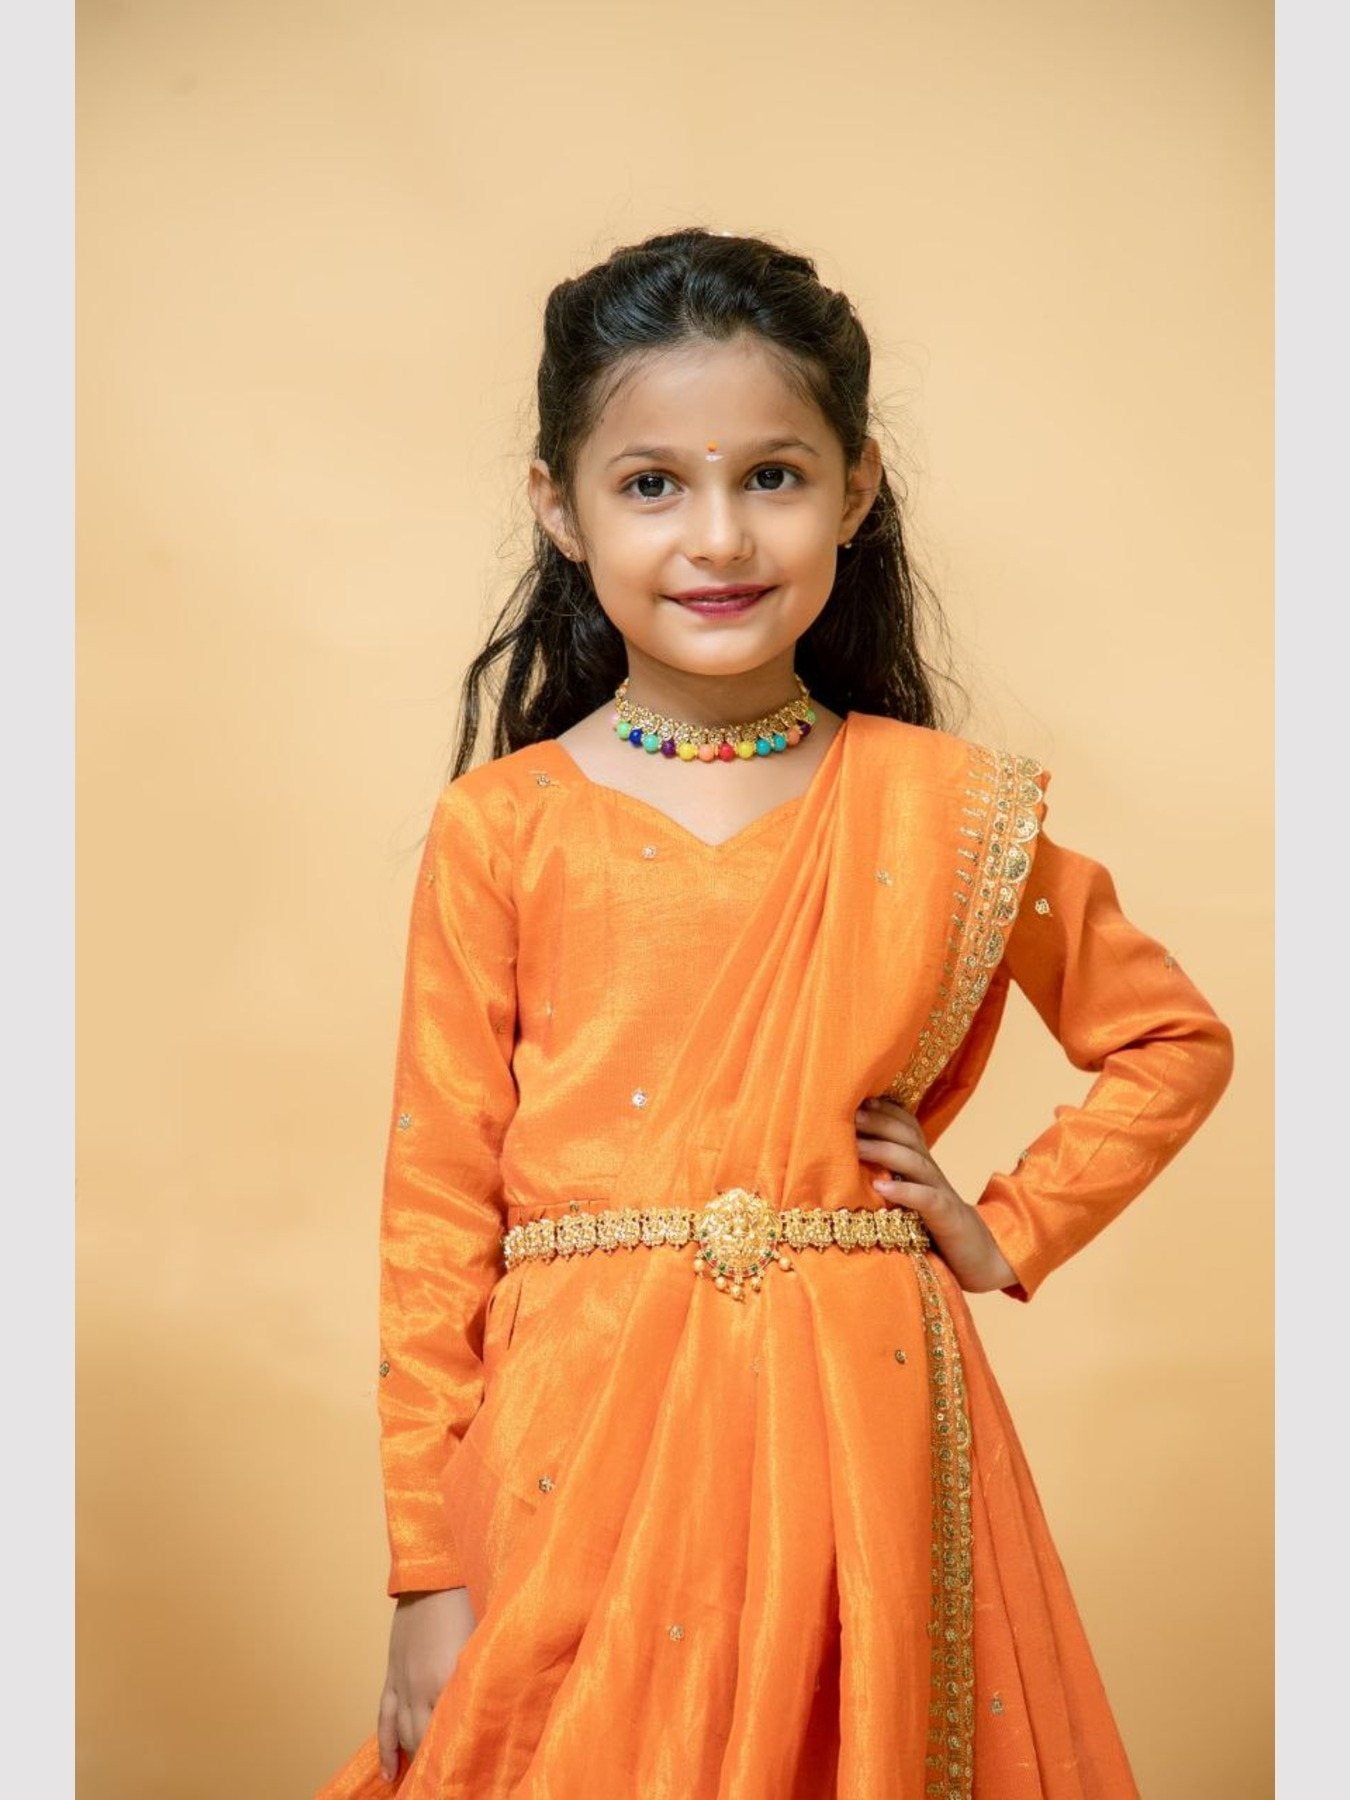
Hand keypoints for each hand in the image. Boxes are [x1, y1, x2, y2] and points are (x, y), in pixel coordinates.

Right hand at [377, 1586, 477, 1780]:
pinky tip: (389, 1773)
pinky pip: (385, 1719)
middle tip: (453, 1782)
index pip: (454, 1729)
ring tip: (427, 1779)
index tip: (474, 1776)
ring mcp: (403, 1683)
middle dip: (438, 1760)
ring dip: (416, 1756)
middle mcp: (422, 1687)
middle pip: (426, 1738)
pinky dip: (386, 1748)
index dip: (463, 1754)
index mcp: (449, 1678)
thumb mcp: (486, 1640)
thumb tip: (505, 1703)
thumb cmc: (469, 1600)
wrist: (435, 1573)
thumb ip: (489, 1673)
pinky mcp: (393, 1676)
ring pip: (406, 1734)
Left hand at [854, 1095, 1018, 1294]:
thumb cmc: (935, 1229)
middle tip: (850, 1115)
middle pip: (908, 1137)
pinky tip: (881, 1186)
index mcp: (922, 1167)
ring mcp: (941, 1193)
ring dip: (884, 1151)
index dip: (884, 1111)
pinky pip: (927, 1200)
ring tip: (856, 1146)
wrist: (982, 1258)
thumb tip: (848, 1164)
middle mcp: (932, 1174)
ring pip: (915, 1163)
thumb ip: (889, 1178)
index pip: (907, 1128)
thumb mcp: (911, 1199)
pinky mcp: (947, 1218)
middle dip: (879, 1122)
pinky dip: (905, 1191)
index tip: (856, 1101)